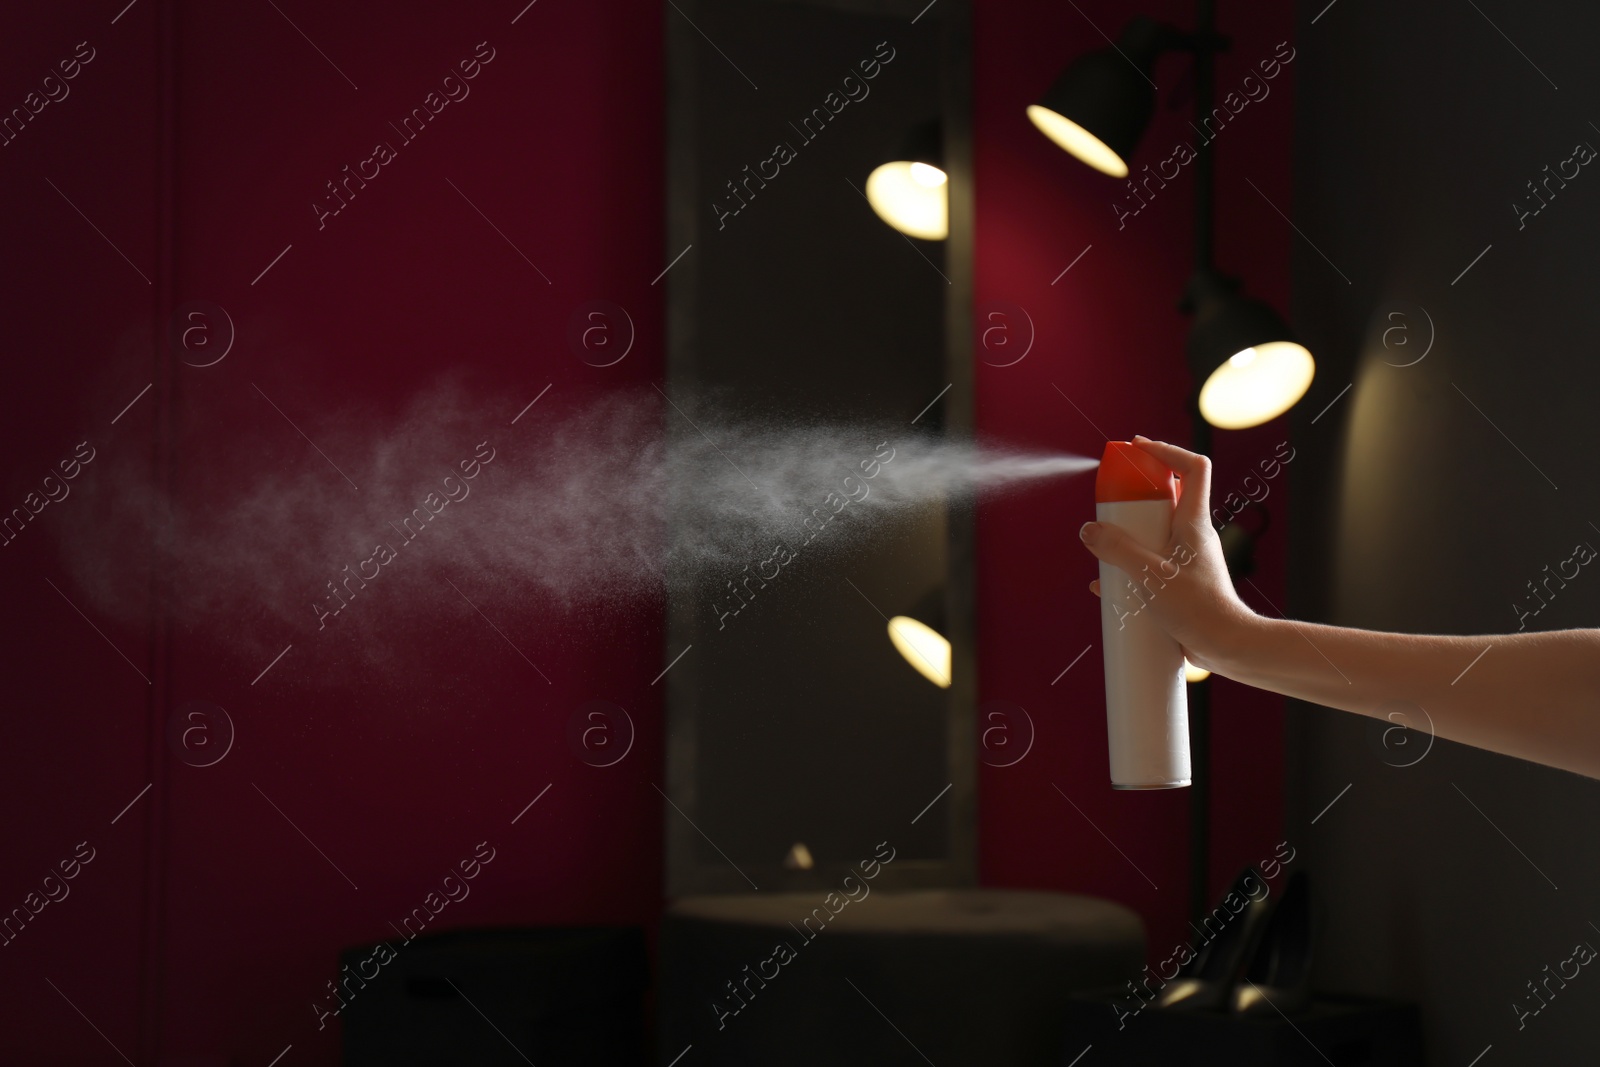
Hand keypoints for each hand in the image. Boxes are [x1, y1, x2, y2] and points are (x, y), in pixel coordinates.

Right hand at [1079, 436, 1258, 673]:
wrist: (1226, 647)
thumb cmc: (1199, 608)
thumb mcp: (1150, 574)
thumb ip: (1117, 550)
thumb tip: (1089, 531)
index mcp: (1193, 522)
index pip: (1192, 468)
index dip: (1166, 451)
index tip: (1137, 449)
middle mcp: (1192, 536)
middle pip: (1163, 499)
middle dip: (1132, 500)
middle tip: (1109, 506)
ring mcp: (1186, 559)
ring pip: (1151, 535)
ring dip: (1125, 539)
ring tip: (1103, 551)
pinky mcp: (1179, 584)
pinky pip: (1148, 566)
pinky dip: (1126, 571)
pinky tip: (1106, 587)